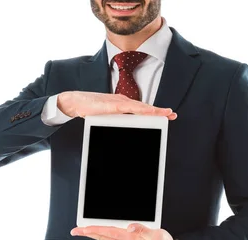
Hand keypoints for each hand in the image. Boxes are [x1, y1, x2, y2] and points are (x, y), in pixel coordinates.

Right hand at [57, 91, 177, 119]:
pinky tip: (149, 111)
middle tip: (172, 115)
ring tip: (165, 114)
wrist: (74, 102)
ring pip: (140, 107)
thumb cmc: (88, 109)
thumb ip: (115, 120)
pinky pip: (129, 107)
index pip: (141, 109)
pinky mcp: (112, 105)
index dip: (154, 111)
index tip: (167, 115)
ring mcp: (118, 102)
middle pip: (144, 107)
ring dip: (153, 110)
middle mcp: (122, 101)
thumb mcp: (105, 117)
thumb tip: (122, 130)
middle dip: (159, 111)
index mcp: (122, 105)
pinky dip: (140, 109)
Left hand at [70, 223, 175, 239]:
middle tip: (76, 231)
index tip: (83, 229)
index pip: (108, 233)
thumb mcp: (159, 237)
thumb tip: (131, 226)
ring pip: (106, 239)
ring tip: (84, 230)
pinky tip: (101, 234)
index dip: (95, 230)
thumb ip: (145, 231)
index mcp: (130, 239)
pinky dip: (103, 235)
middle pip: (103, 237)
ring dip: (94, 234)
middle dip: (88, 233)